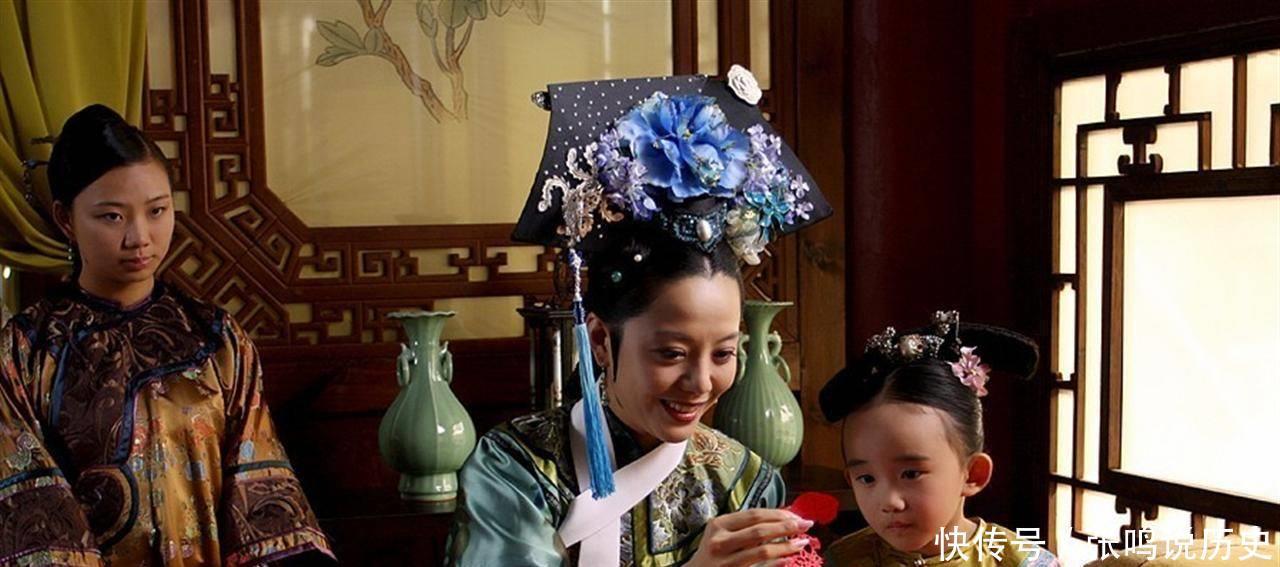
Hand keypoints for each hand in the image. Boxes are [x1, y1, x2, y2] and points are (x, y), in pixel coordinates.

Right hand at [684, 508, 813, 566]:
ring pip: (762, 550)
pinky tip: (788, 559)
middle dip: (786, 527)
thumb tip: (785, 517)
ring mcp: (725, 562)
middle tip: (806, 525)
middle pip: (760, 530)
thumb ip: (747, 527)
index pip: (754, 515)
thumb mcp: (723, 535)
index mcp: (718, 525)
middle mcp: (719, 542)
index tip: (797, 516)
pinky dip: (776, 563)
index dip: (778, 514)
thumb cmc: (714, 554)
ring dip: (786, 546)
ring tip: (802, 543)